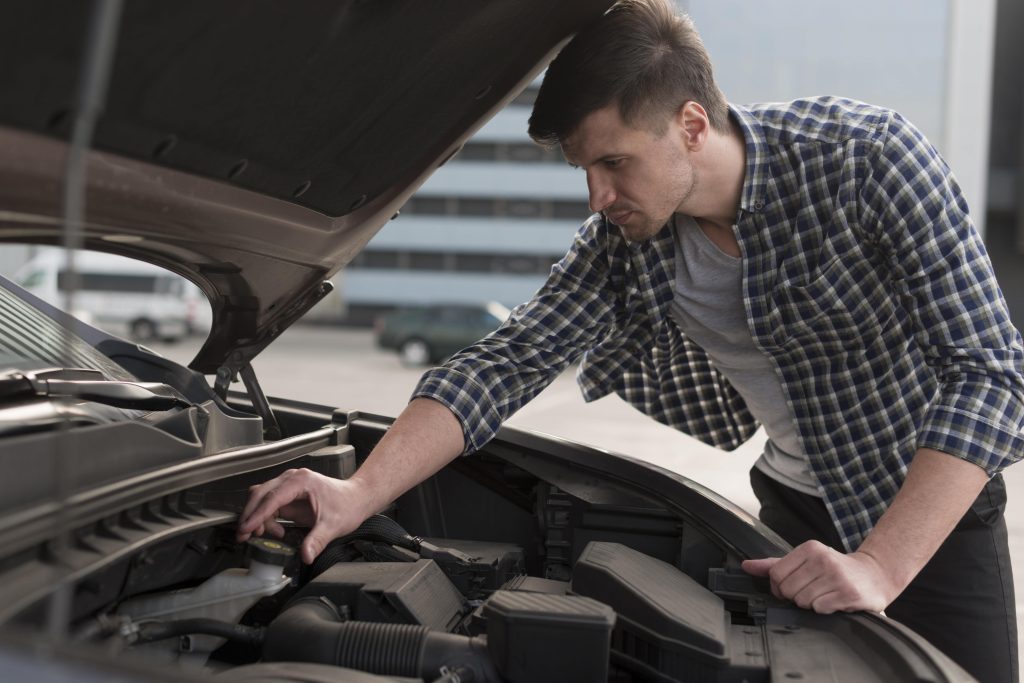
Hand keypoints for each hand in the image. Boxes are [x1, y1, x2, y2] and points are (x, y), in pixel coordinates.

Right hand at [236, 468, 371, 564]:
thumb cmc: (348, 505)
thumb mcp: (333, 526)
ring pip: (261, 498)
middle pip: (261, 494)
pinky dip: (266, 518)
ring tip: (263, 535)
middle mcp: (292, 479)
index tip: (247, 529)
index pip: (272, 498)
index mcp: (301, 481)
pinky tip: (276, 531)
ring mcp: (289, 485)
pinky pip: (269, 505)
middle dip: (250, 515)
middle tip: (244, 536)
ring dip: (257, 517)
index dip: (257, 515)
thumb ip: (316, 541)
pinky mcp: (289, 494)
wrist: (358, 498)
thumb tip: (305, 556)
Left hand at [741, 541, 899, 613]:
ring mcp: (837, 575)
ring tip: (824, 595)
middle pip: (788, 589)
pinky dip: (825, 609)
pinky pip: (820, 609)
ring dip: (811, 604)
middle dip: (796, 596)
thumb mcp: (805, 561)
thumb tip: (746, 565)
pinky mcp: (849, 593)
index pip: (776, 574)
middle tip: (811, 591)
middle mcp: (823, 559)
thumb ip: (774, 564)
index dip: (779, 587)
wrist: (874, 576)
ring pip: (803, 601)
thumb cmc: (834, 569)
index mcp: (809, 548)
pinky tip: (834, 601)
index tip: (791, 587)